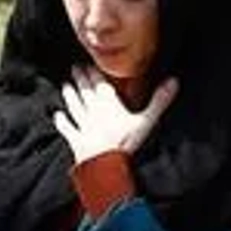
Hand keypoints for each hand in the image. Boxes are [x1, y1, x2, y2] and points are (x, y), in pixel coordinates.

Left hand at [53, 68, 179, 161]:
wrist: (105, 166)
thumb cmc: (126, 143)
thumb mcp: (146, 121)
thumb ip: (159, 101)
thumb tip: (173, 80)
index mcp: (109, 105)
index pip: (99, 84)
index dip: (94, 73)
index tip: (89, 63)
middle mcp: (93, 112)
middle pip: (85, 92)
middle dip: (80, 79)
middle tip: (75, 68)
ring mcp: (83, 127)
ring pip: (74, 107)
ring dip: (70, 95)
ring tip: (66, 85)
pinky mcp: (76, 141)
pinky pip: (67, 129)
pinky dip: (62, 122)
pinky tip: (57, 115)